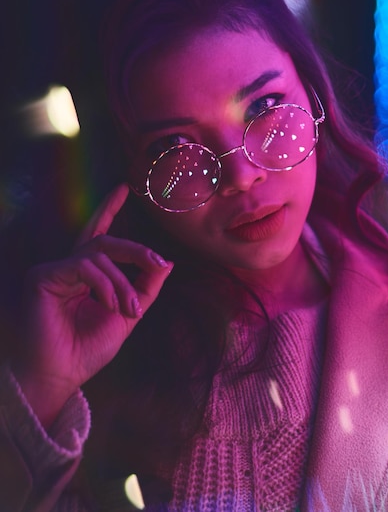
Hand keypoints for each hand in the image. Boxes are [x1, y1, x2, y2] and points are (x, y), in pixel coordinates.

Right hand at [13, 184, 172, 427]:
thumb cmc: (87, 350)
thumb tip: (167, 263)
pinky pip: (85, 266)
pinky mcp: (44, 277)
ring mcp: (55, 271)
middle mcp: (69, 269)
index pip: (99, 236)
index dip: (109, 209)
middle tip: (157, 261)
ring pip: (100, 254)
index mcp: (87, 277)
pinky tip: (109, 304)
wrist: (61, 376)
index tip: (124, 188)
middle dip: (136, 249)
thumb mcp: (128, 315)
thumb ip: (146, 288)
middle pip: (106, 241)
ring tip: (129, 310)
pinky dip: (104, 284)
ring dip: (123, 282)